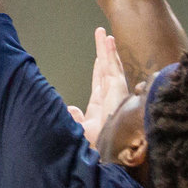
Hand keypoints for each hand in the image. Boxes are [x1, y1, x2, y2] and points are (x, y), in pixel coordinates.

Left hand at [67, 27, 127, 148]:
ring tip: (104, 34)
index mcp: (100, 106)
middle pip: (105, 70)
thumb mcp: (81, 131)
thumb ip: (75, 118)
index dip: (99, 68)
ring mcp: (114, 93)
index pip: (99, 82)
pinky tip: (107, 41)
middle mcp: (109, 97)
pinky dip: (110, 53)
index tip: (99, 57)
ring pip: (110, 65)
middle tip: (103, 37)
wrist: (107, 153)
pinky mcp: (117, 90)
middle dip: (104, 53)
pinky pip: (112, 67)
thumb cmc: (96, 147)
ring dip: (107, 49)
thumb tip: (71, 109)